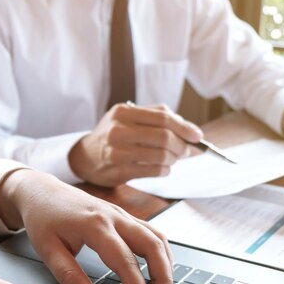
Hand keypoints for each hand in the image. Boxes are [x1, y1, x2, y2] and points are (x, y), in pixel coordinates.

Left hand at [0, 169, 173, 283]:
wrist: (41, 191)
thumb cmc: (43, 218)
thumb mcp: (46, 249)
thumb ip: (68, 275)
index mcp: (95, 225)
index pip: (126, 262)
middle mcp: (114, 217)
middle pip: (153, 246)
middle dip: (163, 279)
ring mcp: (122, 214)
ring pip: (157, 238)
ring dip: (167, 266)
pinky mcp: (124, 216)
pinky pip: (152, 233)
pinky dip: (161, 253)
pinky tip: (161, 271)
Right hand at [68, 103, 203, 185]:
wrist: (85, 157)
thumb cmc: (112, 135)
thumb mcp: (127, 118)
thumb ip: (156, 117)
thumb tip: (189, 130)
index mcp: (123, 113)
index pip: (163, 118)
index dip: (185, 127)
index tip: (198, 136)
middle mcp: (119, 130)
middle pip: (164, 137)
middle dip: (182, 146)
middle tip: (188, 151)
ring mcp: (117, 152)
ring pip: (161, 156)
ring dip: (174, 159)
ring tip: (173, 159)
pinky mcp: (119, 171)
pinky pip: (153, 171)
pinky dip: (165, 170)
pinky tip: (163, 167)